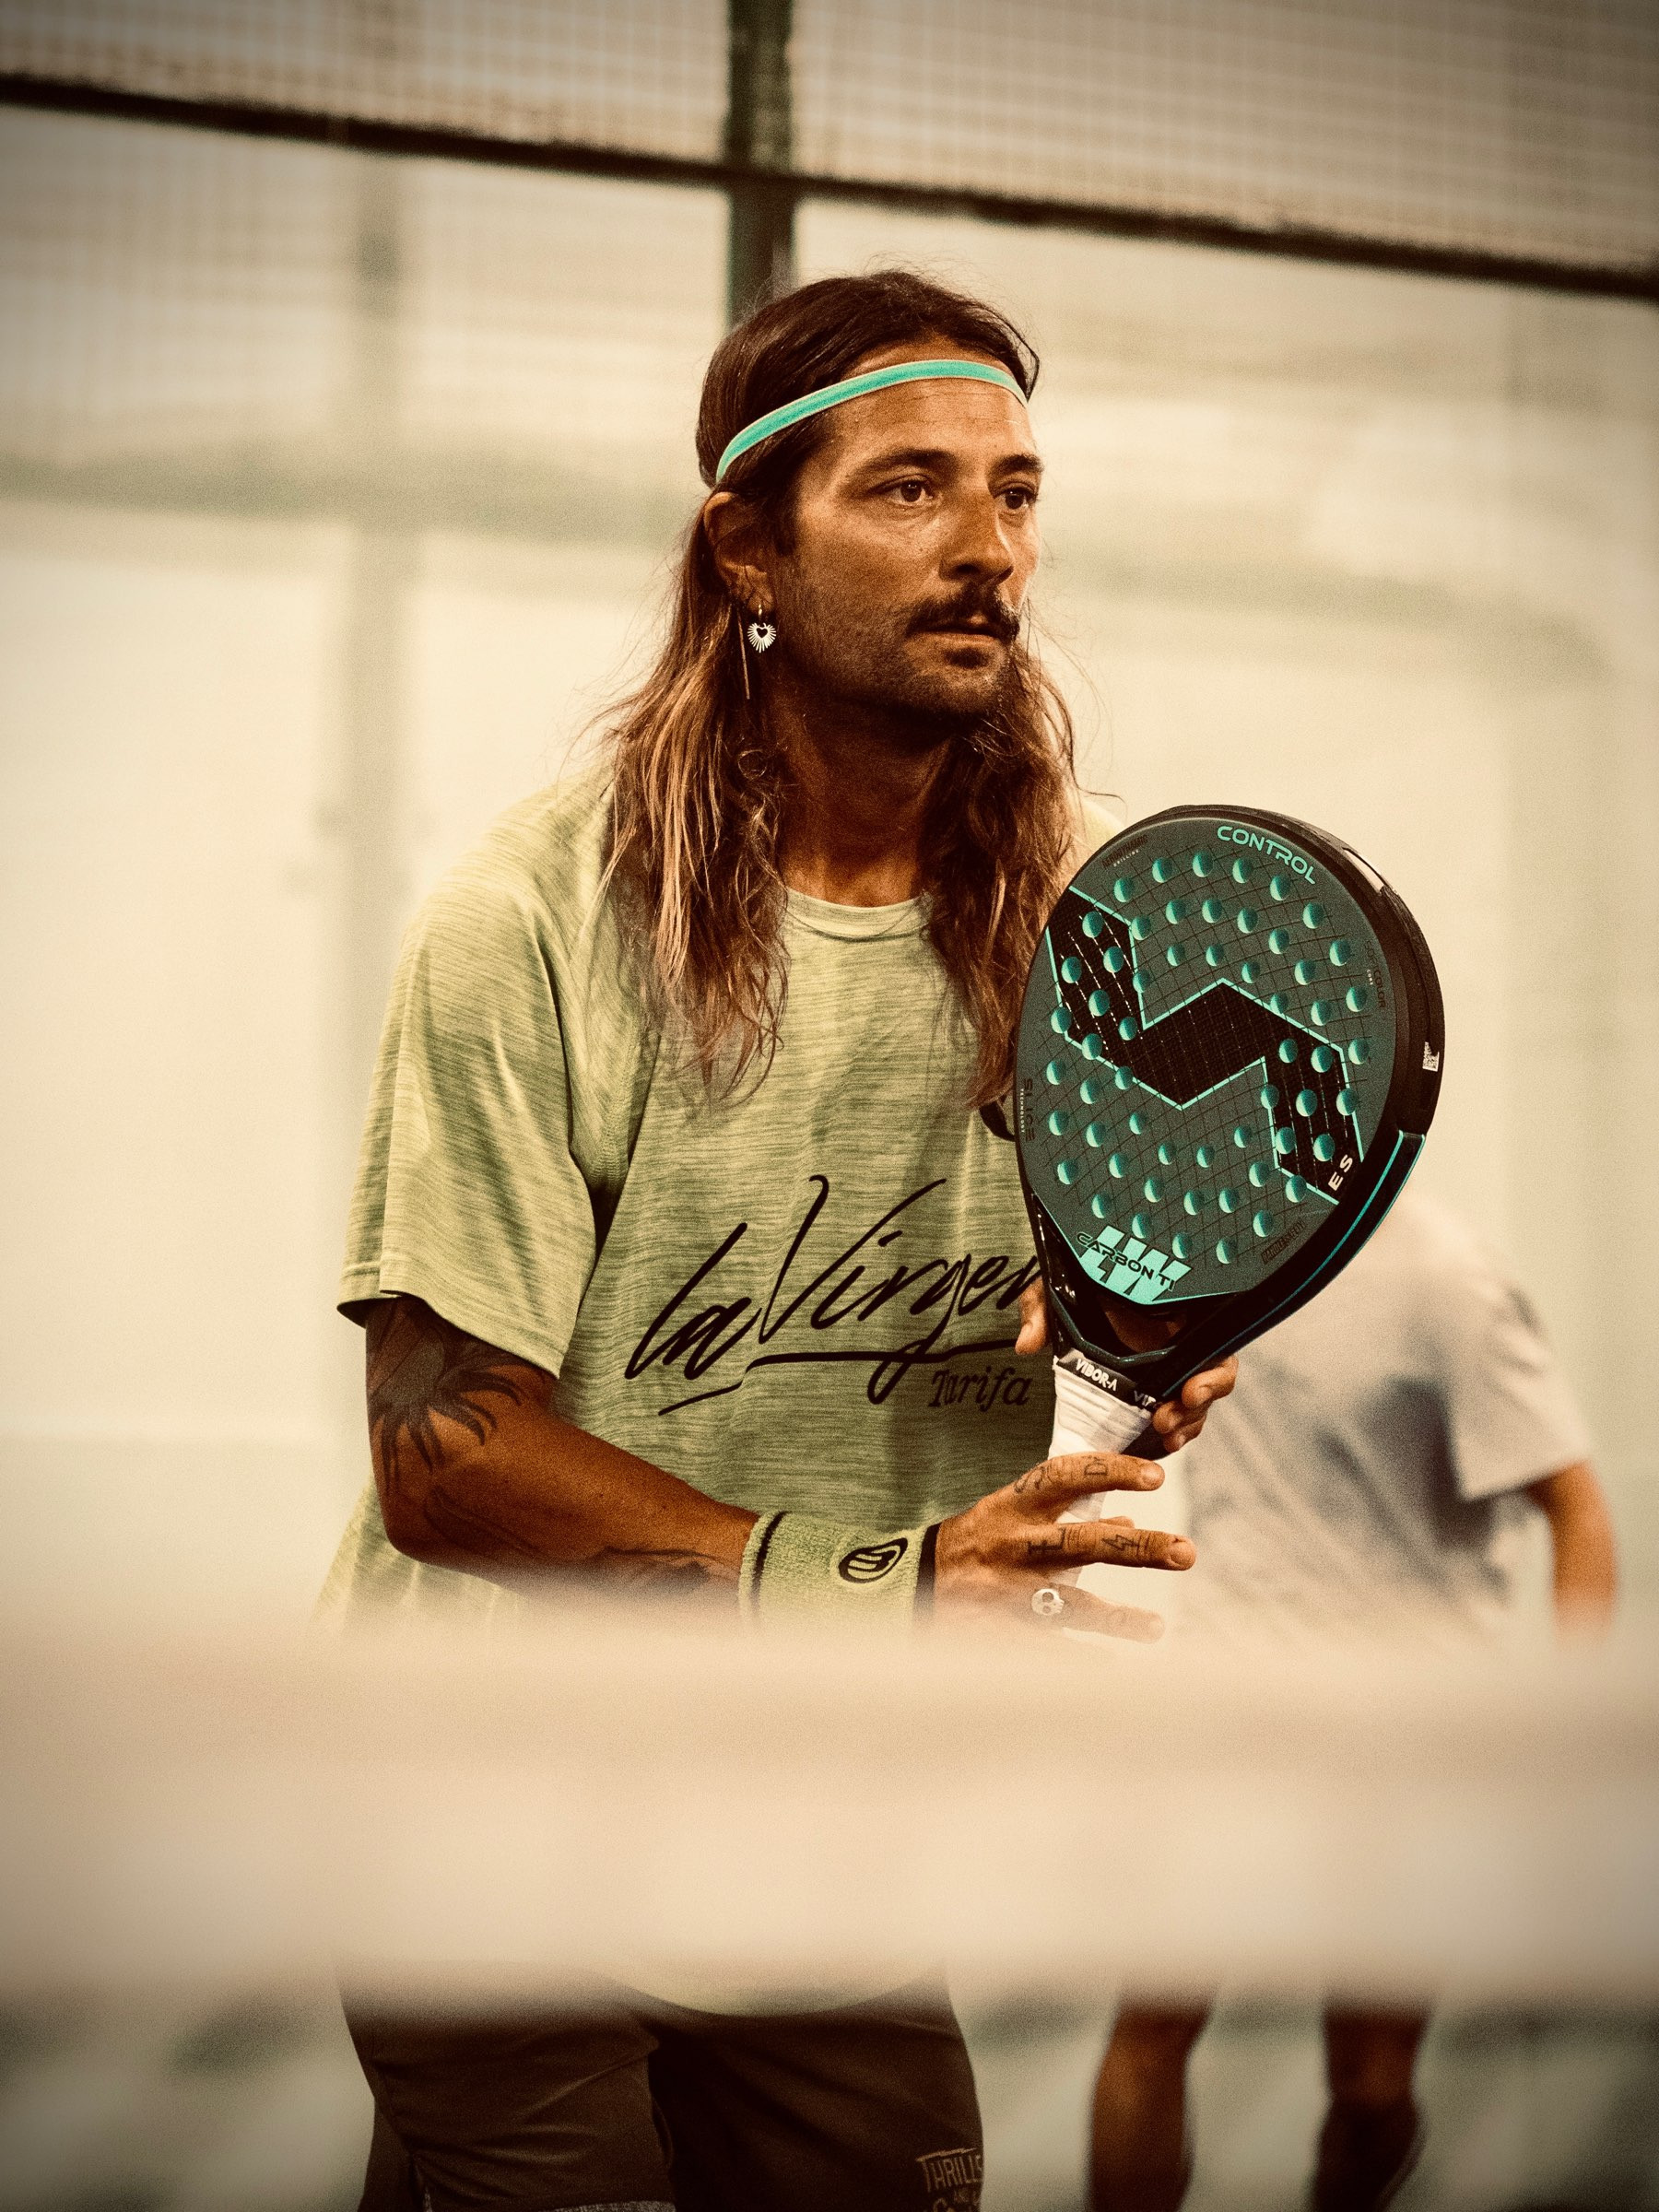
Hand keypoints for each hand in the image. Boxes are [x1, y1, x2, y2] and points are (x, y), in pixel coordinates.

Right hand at [934, 1452, 1194, 1640]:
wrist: (908, 1586)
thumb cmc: (974, 1544)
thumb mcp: (1010, 1516)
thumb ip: (1064, 1517)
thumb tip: (1125, 1520)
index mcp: (1014, 1507)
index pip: (1066, 1478)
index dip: (1112, 1472)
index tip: (1155, 1476)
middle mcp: (1015, 1546)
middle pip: (1084, 1543)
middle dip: (1138, 1548)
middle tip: (1185, 1552)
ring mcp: (1009, 1593)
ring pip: (1073, 1605)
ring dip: (1119, 1619)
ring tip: (1156, 1627)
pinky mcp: (999, 1632)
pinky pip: (1047, 1650)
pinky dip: (1079, 1659)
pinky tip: (1109, 1666)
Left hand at [1014, 1280, 1237, 1452]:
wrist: (1070, 1296)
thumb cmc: (1072, 1287)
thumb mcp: (1056, 1287)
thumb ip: (1042, 1308)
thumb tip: (1027, 1344)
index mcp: (1171, 1307)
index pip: (1212, 1339)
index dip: (1211, 1370)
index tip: (1189, 1389)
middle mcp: (1180, 1338)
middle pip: (1215, 1376)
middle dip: (1199, 1405)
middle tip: (1166, 1419)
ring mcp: (1171, 1366)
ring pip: (1199, 1401)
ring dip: (1187, 1422)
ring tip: (1163, 1435)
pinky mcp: (1158, 1388)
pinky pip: (1179, 1414)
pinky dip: (1176, 1431)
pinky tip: (1163, 1444)